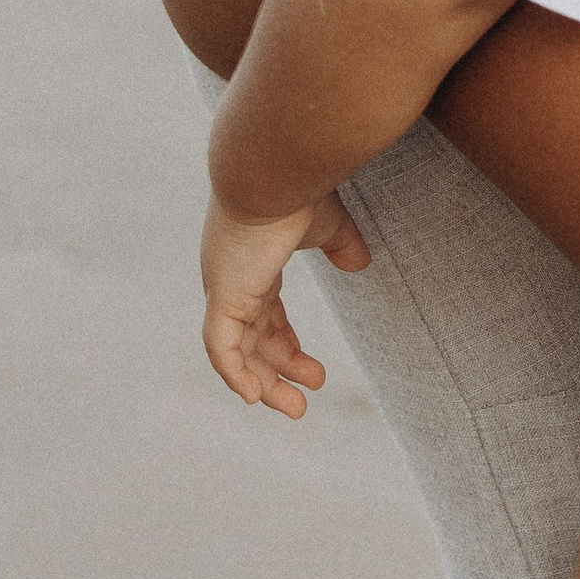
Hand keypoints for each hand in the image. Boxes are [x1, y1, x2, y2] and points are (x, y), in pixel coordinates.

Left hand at [198, 185, 369, 416]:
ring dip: (263, 383)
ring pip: (237, 352)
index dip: (286, 345)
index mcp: (254, 262)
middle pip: (252, 339)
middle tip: (305, 399)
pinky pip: (220, 348)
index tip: (314, 370)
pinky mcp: (223, 296)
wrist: (272, 169)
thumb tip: (359, 265)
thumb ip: (341, 244)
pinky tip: (253, 398)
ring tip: (296, 409)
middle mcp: (232, 279)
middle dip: (278, 372)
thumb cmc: (297, 187)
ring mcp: (224, 288)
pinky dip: (235, 374)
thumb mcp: (328, 224)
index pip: (264, 315)